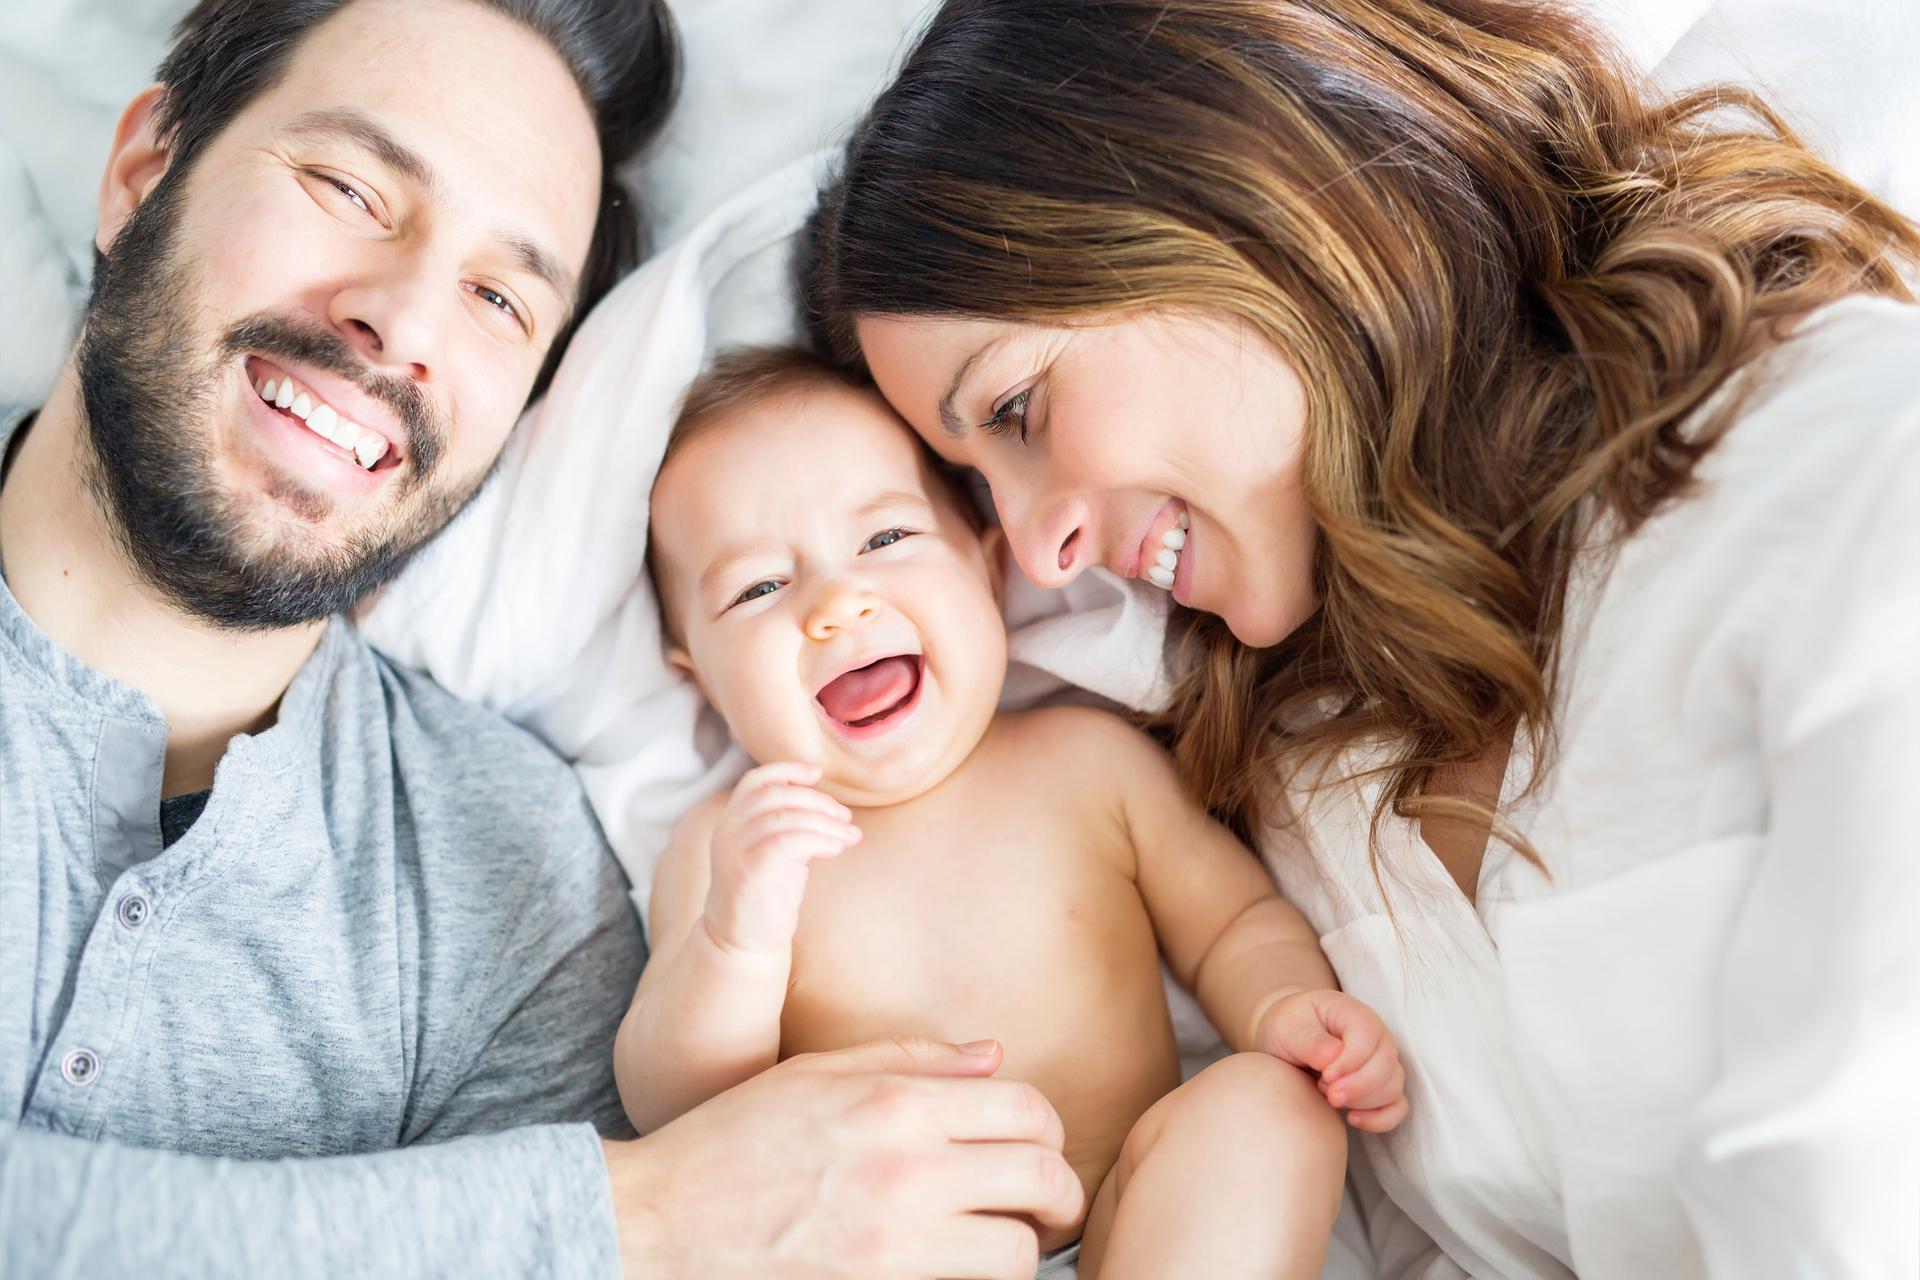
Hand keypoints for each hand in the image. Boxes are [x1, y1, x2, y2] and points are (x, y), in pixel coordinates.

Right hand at [604, 1036, 1084, 1278]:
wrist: (658, 1224)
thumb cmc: (730, 1142)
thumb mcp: (814, 1074)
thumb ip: (910, 1058)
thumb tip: (993, 1055)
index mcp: (895, 1103)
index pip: (1027, 1111)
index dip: (1048, 1132)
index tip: (1036, 1150)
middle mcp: (907, 1169)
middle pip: (1042, 1180)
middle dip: (1058, 1196)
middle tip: (1045, 1208)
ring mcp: (896, 1242)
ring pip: (1018, 1253)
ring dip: (1022, 1249)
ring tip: (1002, 1243)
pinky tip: (959, 1270)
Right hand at [704, 762, 859, 954]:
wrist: (743, 942)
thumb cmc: (767, 894)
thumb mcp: (779, 851)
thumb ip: (792, 825)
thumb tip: (829, 807)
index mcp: (733, 821)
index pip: (755, 781)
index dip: (787, 770)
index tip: (817, 774)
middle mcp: (728, 831)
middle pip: (775, 795)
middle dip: (817, 800)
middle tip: (845, 816)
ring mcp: (734, 851)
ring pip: (784, 817)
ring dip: (825, 821)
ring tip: (849, 834)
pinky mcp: (749, 872)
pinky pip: (787, 842)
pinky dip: (817, 839)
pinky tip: (836, 847)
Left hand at [1255, 989, 1407, 1131]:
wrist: (1288, 1041)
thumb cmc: (1289, 1028)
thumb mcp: (1289, 1026)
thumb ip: (1309, 1040)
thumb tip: (1332, 1056)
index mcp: (1354, 1013)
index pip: (1368, 1035)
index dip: (1351, 1060)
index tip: (1325, 1076)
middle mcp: (1376, 1037)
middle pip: (1387, 1064)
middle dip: (1358, 1086)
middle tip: (1328, 1094)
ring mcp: (1382, 1063)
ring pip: (1393, 1087)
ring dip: (1363, 1100)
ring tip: (1329, 1096)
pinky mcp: (1381, 1088)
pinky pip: (1397, 1108)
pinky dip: (1380, 1119)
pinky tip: (1352, 1119)